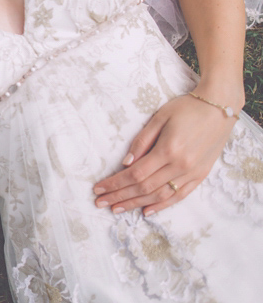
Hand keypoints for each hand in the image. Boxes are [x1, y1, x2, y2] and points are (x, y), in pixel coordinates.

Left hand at [92, 91, 235, 215]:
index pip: (135, 174)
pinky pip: (179, 196)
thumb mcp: (159, 118)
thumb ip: (142, 141)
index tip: (98, 189)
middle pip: (144, 187)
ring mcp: (192, 173)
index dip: (115, 183)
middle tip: (101, 203)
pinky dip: (162, 205)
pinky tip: (146, 211)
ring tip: (117, 209)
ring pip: (160, 195)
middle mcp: (180, 166)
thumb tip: (125, 163)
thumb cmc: (186, 108)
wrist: (219, 108)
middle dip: (120, 196)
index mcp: (167, 150)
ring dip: (136, 204)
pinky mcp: (200, 176)